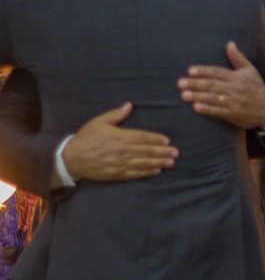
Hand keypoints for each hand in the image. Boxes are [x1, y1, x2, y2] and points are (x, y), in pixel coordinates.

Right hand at [63, 102, 178, 180]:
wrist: (72, 158)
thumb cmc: (86, 137)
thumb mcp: (99, 121)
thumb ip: (116, 114)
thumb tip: (129, 105)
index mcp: (120, 136)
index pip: (143, 137)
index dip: (156, 139)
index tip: (168, 140)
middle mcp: (123, 151)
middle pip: (147, 151)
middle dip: (163, 152)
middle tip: (176, 152)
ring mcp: (121, 164)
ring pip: (144, 163)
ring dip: (159, 162)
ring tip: (171, 162)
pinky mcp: (117, 174)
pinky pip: (135, 174)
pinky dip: (147, 172)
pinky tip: (156, 171)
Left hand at [178, 42, 264, 128]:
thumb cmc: (256, 87)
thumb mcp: (250, 70)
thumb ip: (237, 58)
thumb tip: (229, 43)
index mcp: (237, 77)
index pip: (218, 72)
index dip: (204, 71)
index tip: (190, 70)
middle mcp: (235, 89)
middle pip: (213, 85)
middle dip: (196, 84)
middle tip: (181, 83)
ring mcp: (234, 102)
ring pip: (213, 98)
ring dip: (198, 96)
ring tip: (184, 95)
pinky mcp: (233, 114)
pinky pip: (219, 112)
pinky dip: (208, 110)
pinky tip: (197, 108)